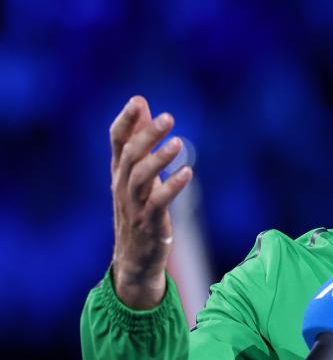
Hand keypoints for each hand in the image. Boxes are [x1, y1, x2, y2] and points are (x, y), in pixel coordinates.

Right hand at [109, 96, 191, 308]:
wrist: (135, 259)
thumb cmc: (139, 211)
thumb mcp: (137, 175)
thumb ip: (140, 141)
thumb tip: (141, 104)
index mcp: (119, 172)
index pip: (117, 141)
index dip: (126, 121)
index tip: (138, 100)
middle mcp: (122, 186)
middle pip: (130, 155)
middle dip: (147, 135)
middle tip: (168, 117)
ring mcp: (133, 206)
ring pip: (140, 177)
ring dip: (159, 159)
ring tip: (178, 143)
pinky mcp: (149, 223)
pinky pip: (158, 202)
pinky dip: (172, 187)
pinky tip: (188, 173)